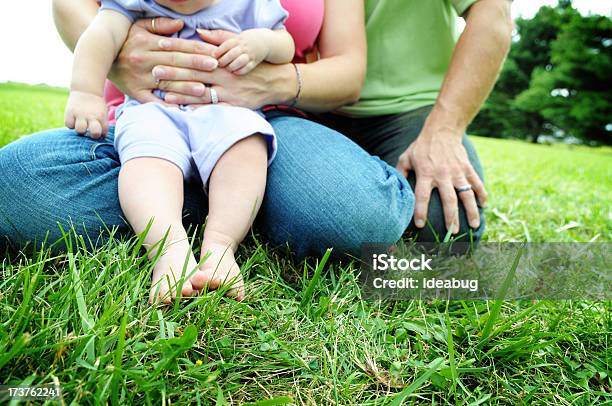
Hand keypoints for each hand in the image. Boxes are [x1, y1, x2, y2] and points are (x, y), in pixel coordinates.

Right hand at [65, 91, 108, 138]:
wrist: (86, 90)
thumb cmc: (96, 106)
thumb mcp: (103, 113)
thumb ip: (102, 125)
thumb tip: (101, 137)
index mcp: (101, 117)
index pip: (103, 132)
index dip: (101, 134)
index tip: (99, 131)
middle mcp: (91, 116)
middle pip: (95, 133)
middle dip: (93, 135)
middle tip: (90, 130)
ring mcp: (80, 114)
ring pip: (80, 130)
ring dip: (80, 130)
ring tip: (81, 125)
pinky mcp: (69, 112)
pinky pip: (68, 125)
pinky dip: (71, 125)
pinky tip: (74, 120)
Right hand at [109, 17, 217, 102]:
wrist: (99, 58)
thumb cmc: (126, 41)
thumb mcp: (139, 27)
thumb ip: (160, 24)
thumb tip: (181, 25)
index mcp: (147, 42)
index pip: (177, 46)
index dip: (196, 50)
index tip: (214, 54)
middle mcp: (144, 59)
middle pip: (175, 62)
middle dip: (196, 65)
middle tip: (215, 67)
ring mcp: (139, 77)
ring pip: (166, 82)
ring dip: (185, 86)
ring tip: (203, 89)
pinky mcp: (135, 92)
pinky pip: (152, 100)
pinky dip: (166, 104)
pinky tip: (181, 108)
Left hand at [153, 29, 287, 107]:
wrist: (275, 82)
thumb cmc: (252, 65)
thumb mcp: (238, 48)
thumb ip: (217, 41)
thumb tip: (198, 32)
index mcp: (222, 59)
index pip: (194, 51)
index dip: (176, 48)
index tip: (159, 44)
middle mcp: (223, 73)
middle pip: (193, 71)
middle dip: (173, 70)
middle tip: (153, 70)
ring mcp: (228, 90)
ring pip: (201, 90)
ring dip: (181, 91)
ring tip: (162, 91)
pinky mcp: (233, 104)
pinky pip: (213, 107)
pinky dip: (199, 108)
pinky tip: (185, 109)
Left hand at [396, 127, 487, 233]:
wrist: (442, 130)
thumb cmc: (421, 147)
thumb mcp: (406, 158)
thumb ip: (400, 174)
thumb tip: (394, 190)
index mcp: (426, 173)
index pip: (422, 195)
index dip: (420, 211)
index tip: (420, 225)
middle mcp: (442, 174)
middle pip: (448, 199)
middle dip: (451, 217)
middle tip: (452, 233)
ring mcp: (457, 171)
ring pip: (466, 194)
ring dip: (471, 211)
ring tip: (473, 226)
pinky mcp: (467, 168)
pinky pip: (476, 183)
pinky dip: (482, 194)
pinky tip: (484, 205)